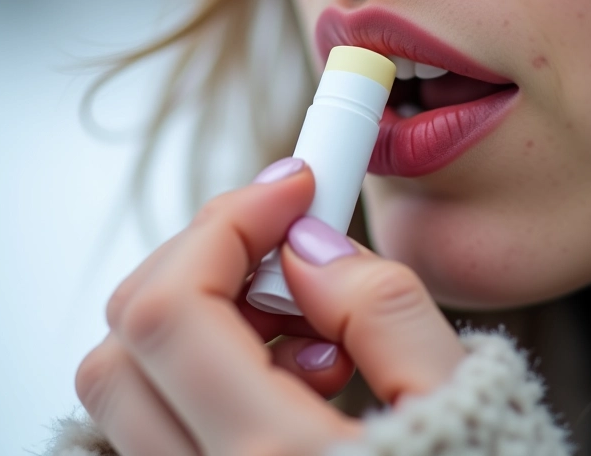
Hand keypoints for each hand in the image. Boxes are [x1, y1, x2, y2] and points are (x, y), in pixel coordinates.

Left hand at [75, 158, 464, 455]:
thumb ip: (384, 307)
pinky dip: (212, 355)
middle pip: (129, 335)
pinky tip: (292, 369)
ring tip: (312, 329)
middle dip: (210, 253)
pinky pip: (164, 407)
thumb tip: (305, 244)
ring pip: (135, 373)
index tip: (292, 183)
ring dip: (212, 306)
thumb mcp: (460, 397)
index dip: (224, 220)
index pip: (172, 310)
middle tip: (292, 241)